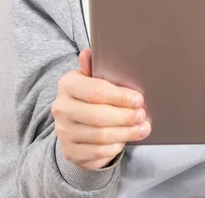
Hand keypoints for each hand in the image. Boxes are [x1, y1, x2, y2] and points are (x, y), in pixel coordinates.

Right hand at [51, 48, 151, 169]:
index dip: (120, 97)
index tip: (139, 99)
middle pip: (98, 116)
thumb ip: (94, 66)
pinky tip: (125, 140)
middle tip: (142, 115)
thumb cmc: (89, 95)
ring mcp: (63, 132)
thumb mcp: (92, 77)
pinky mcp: (69, 151)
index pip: (95, 91)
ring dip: (125, 133)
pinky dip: (114, 147)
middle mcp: (61, 108)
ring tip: (142, 128)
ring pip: (100, 136)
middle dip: (125, 116)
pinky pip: (96, 152)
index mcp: (67, 84)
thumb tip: (88, 52)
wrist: (73, 122)